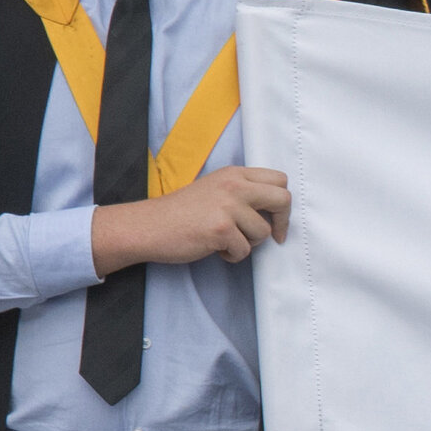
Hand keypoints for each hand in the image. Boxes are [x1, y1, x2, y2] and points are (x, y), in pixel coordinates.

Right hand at [95, 166, 289, 269]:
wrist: (148, 226)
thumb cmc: (182, 213)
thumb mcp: (215, 190)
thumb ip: (243, 192)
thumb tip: (275, 209)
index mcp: (234, 174)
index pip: (279, 179)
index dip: (282, 203)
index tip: (275, 219)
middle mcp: (233, 186)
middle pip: (283, 199)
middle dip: (281, 222)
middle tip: (274, 237)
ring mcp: (227, 206)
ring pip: (263, 232)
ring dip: (248, 243)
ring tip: (225, 240)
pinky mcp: (220, 228)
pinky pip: (244, 250)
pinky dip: (232, 255)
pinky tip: (214, 248)